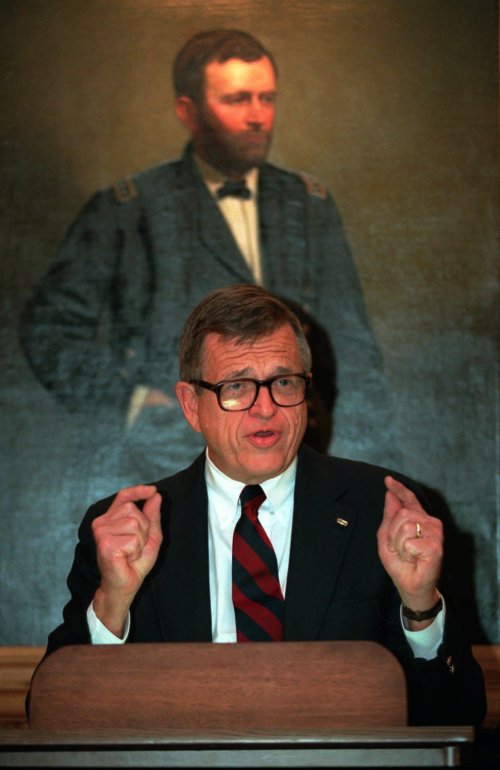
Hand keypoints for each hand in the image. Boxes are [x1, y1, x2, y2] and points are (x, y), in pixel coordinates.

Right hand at [92, 485, 162, 634]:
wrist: (124, 586)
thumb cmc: (134, 563)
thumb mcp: (149, 536)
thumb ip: (152, 516)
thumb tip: (155, 496)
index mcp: (111, 518)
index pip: (124, 497)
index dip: (138, 491)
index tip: (152, 490)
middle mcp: (101, 523)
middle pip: (133, 510)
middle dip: (143, 528)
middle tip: (136, 546)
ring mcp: (101, 533)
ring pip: (134, 524)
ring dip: (140, 541)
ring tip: (131, 553)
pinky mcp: (105, 544)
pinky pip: (133, 540)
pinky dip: (136, 551)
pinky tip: (127, 559)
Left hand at [377, 476, 442, 615]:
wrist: (409, 585)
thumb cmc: (400, 562)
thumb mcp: (387, 538)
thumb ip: (389, 517)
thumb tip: (390, 495)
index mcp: (417, 518)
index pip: (408, 499)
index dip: (399, 489)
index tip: (388, 480)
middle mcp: (429, 522)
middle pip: (403, 513)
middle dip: (392, 532)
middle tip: (398, 548)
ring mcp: (435, 533)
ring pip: (405, 526)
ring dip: (398, 544)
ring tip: (406, 554)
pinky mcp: (436, 546)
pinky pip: (409, 542)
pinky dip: (405, 553)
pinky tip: (414, 559)